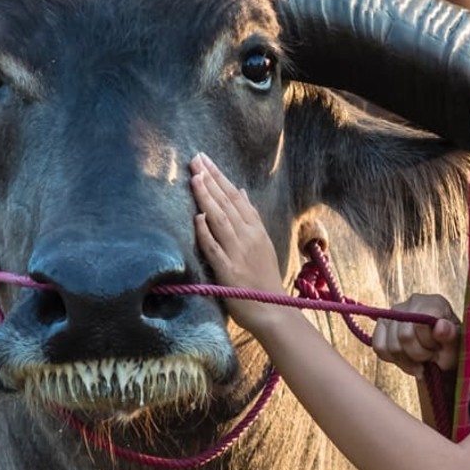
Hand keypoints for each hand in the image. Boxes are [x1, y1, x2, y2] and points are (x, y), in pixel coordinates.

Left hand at [190, 153, 296, 333]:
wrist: (274, 310)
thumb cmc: (264, 278)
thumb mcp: (262, 242)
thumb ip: (250, 217)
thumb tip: (240, 191)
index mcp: (256, 229)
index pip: (235, 197)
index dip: (219, 177)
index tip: (205, 160)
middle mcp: (248, 237)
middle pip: (226, 203)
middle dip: (210, 179)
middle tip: (195, 159)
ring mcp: (238, 253)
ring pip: (220, 219)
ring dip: (207, 197)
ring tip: (195, 177)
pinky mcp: (228, 271)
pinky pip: (214, 248)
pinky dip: (205, 232)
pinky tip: (197, 217)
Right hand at [372, 294, 461, 378]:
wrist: (441, 353)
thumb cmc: (450, 347)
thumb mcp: (456, 344)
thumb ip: (450, 335)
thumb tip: (441, 326)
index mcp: (434, 303)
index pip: (420, 324)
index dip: (428, 344)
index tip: (437, 350)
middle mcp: (413, 302)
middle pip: (404, 336)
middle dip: (417, 355)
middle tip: (429, 358)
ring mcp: (395, 312)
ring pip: (390, 345)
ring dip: (406, 360)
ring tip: (419, 361)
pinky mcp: (382, 324)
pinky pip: (379, 346)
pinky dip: (392, 359)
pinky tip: (406, 360)